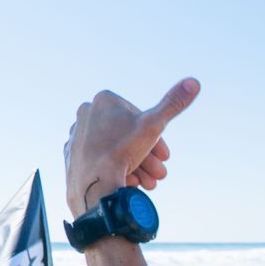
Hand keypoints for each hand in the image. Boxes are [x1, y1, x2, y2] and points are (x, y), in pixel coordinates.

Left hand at [64, 78, 199, 216]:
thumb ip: (173, 104)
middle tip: (159, 174)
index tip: (165, 157)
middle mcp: (86, 113)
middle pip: (126, 136)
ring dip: (135, 166)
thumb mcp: (154, 126)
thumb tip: (194, 82)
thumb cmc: (123, 152)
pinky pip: (99, 161)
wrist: (93, 183)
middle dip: (146, 157)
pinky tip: (129, 183)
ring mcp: (76, 135)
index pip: (138, 118)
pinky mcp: (71, 155)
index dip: (156, 139)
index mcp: (103, 100)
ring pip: (114, 149)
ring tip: (148, 183)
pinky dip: (115, 170)